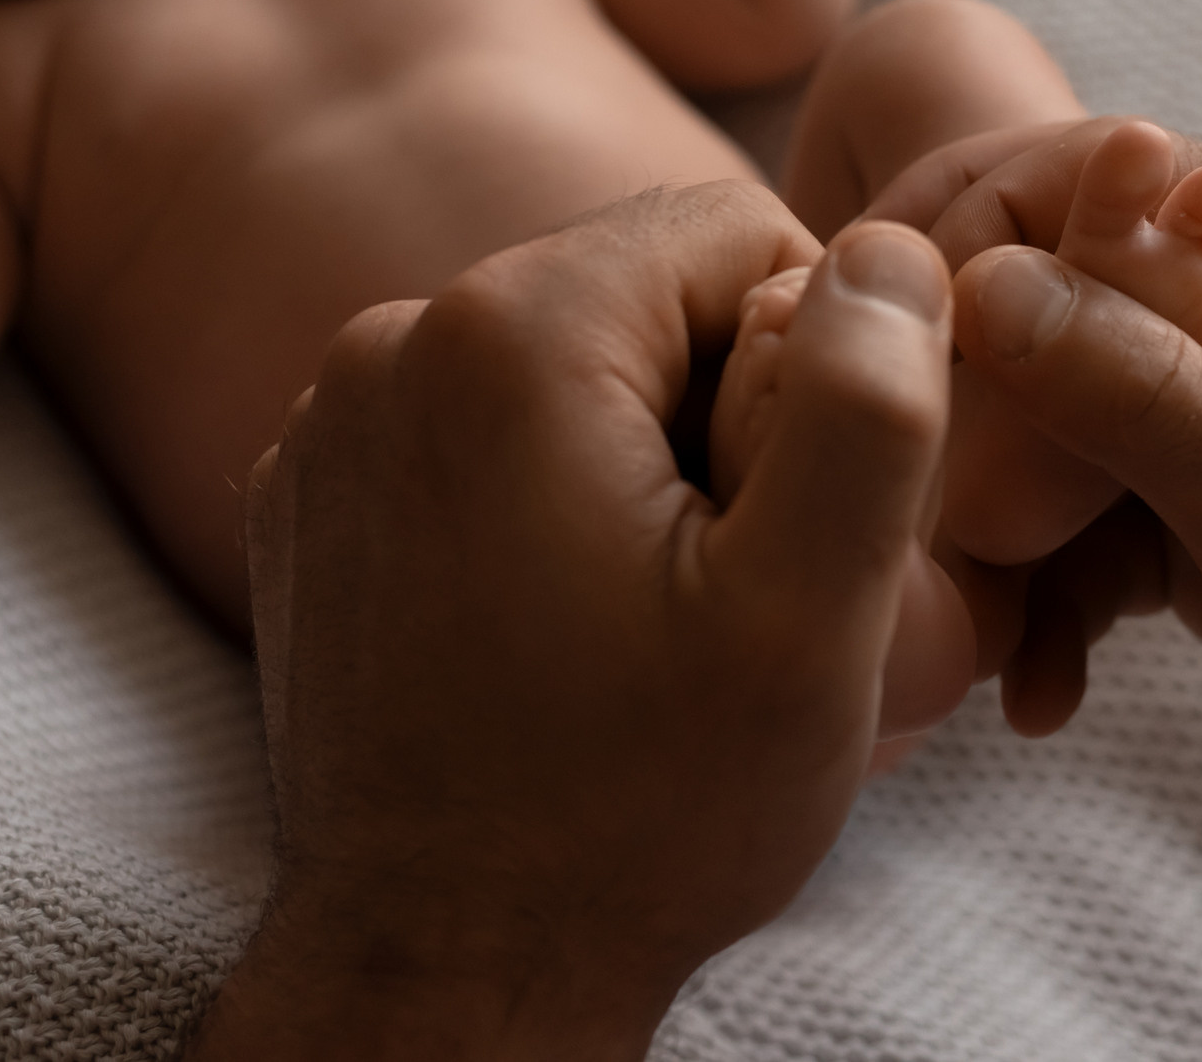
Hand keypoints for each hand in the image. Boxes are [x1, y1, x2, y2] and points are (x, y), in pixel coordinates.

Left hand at [191, 184, 954, 1058]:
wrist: (444, 973)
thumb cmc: (640, 810)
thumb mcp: (813, 620)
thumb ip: (869, 406)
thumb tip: (890, 251)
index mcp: (510, 332)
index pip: (738, 228)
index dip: (815, 358)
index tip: (799, 510)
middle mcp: (389, 344)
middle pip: (645, 289)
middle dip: (720, 403)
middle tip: (732, 581)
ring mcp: (330, 425)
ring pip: (567, 357)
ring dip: (634, 450)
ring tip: (644, 614)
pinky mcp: (310, 499)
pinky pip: (478, 426)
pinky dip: (540, 492)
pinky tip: (559, 624)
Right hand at [888, 126, 1201, 1057]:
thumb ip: (1147, 399)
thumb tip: (984, 279)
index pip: (1128, 182)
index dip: (1000, 230)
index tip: (907, 329)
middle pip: (1073, 302)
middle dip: (984, 397)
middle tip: (917, 491)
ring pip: (1058, 428)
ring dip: (999, 522)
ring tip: (974, 619)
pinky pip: (1079, 533)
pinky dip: (1041, 604)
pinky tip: (1035, 692)